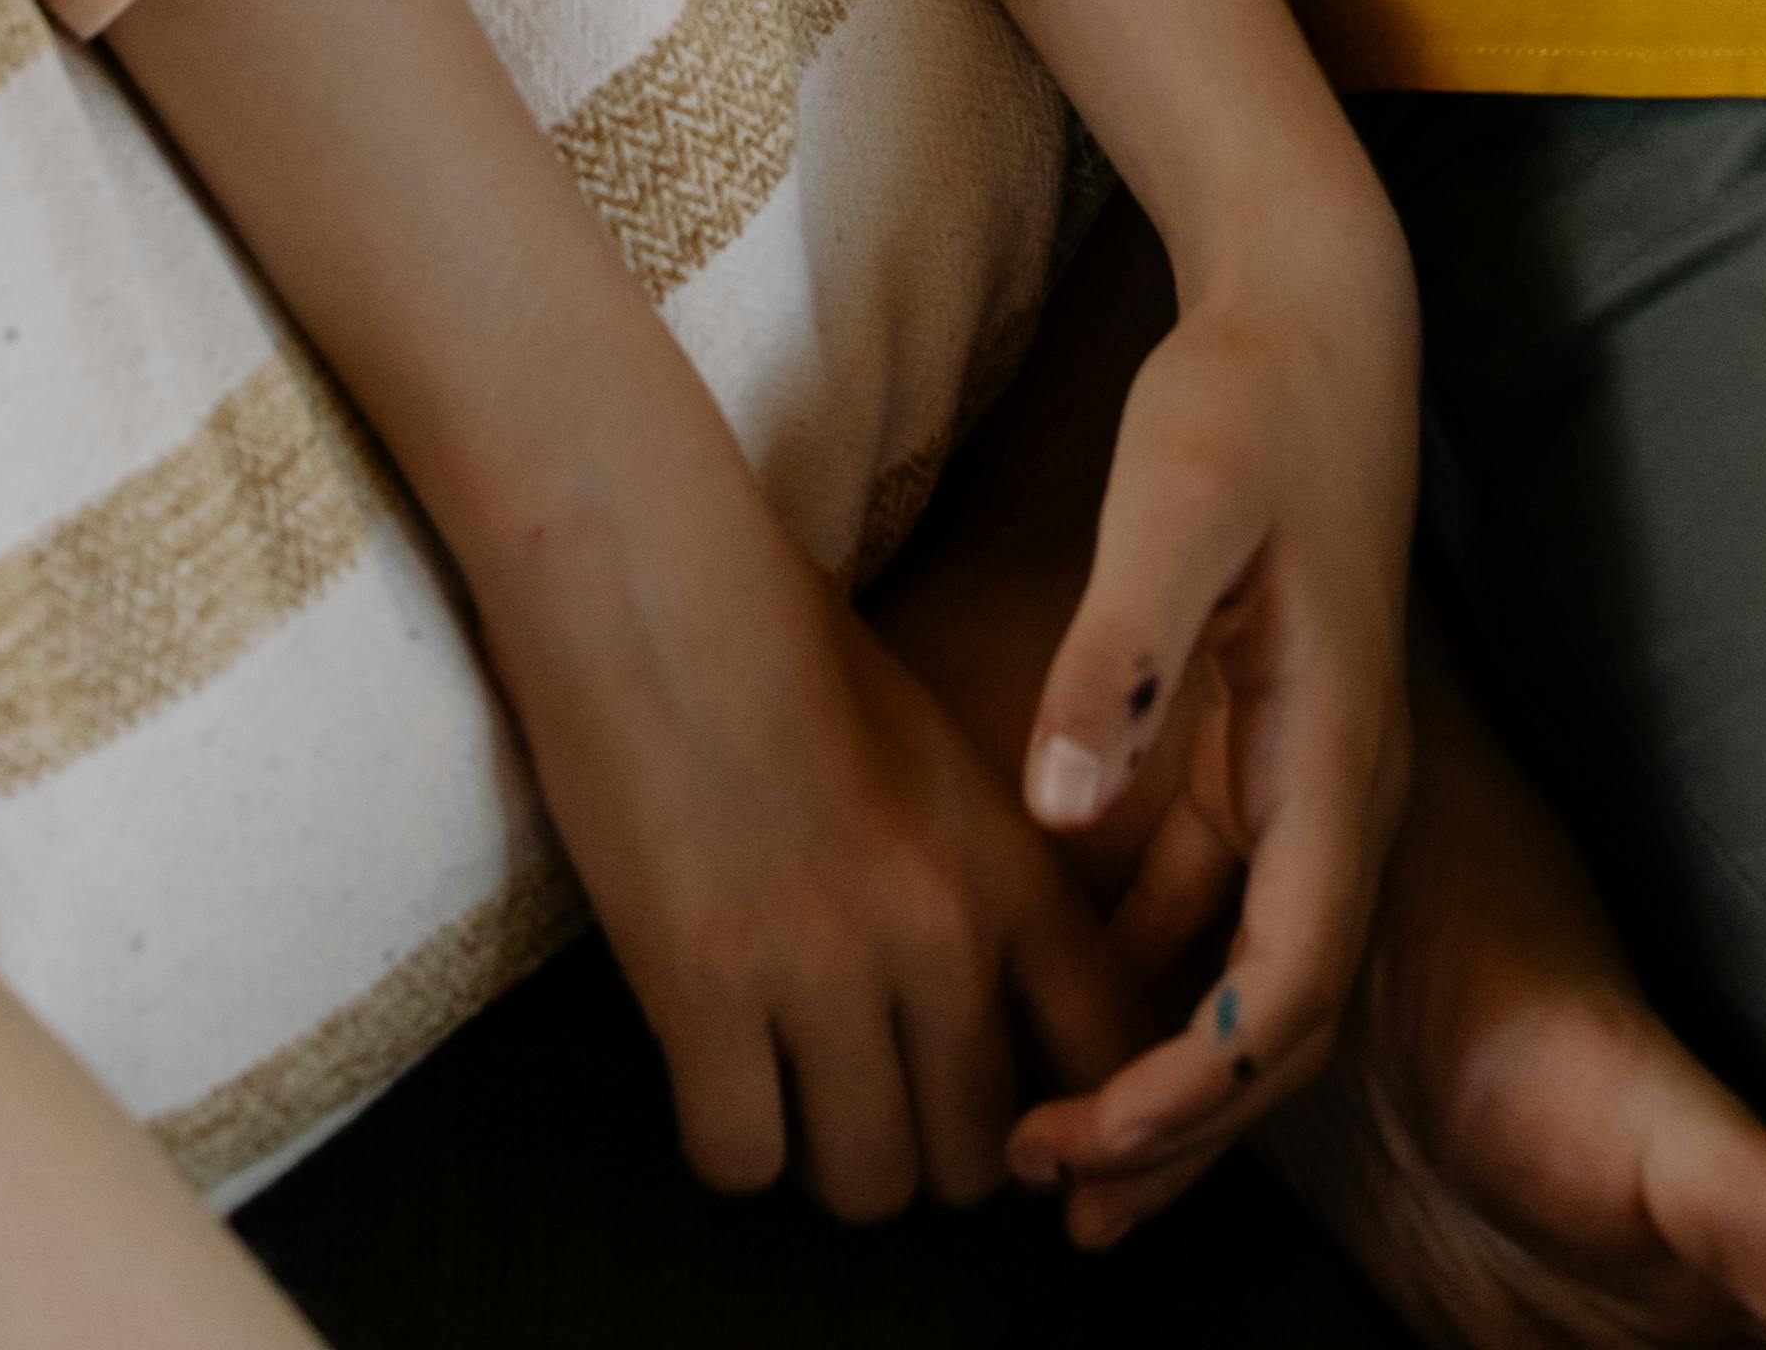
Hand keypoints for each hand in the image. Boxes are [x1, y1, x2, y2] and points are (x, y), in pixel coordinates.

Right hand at [466, 412, 1133, 1218]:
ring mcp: (824, 968)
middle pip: (975, 1157)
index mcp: (1009, 861)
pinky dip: (729, 1138)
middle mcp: (940, 928)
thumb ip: (980, 883)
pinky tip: (714, 1069)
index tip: (1025, 1122)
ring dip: (828, 1154)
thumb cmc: (788, 651)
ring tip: (790, 1084)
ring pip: (868, 1184)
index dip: (1078, 1113)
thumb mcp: (937, 756)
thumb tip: (994, 1017)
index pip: (1109, 1046)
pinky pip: (742, 1162)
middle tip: (873, 1096)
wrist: (656, 582)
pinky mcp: (704, 993)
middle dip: (927, 1143)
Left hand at [1005, 214, 1420, 1239]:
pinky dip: (1155, 983)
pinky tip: (1066, 1022)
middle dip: (1182, 1126)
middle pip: (1286, 1018)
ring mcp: (1306, 773)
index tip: (1091, 1144)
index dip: (1201, 1086)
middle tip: (1051, 1195)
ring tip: (1047, 1155)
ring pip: (1251, 977)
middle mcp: (1341, 788)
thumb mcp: (1173, 506)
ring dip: (1168, 1076)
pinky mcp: (1264, 747)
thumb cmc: (1245, 397)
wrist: (1310, 306)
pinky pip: (1217, 910)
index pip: (1291, 981)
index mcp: (1338, 753)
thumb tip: (1054, 808)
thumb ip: (1119, 655)